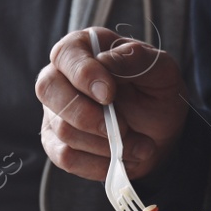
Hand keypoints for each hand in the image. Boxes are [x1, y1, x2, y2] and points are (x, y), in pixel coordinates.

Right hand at [36, 27, 186, 179]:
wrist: (160, 133)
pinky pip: (66, 157)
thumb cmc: (157, 93)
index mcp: (85, 47)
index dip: (84, 74)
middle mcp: (61, 76)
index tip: (109, 94)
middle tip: (123, 128)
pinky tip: (121, 158)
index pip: (66, 54)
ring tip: (138, 144)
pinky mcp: (55, 143)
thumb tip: (105, 60)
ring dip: (106, 143)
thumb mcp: (162, 71)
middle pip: (48, 89)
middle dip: (88, 115)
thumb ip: (136, 59)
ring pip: (62, 128)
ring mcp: (54, 111)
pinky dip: (98, 163)